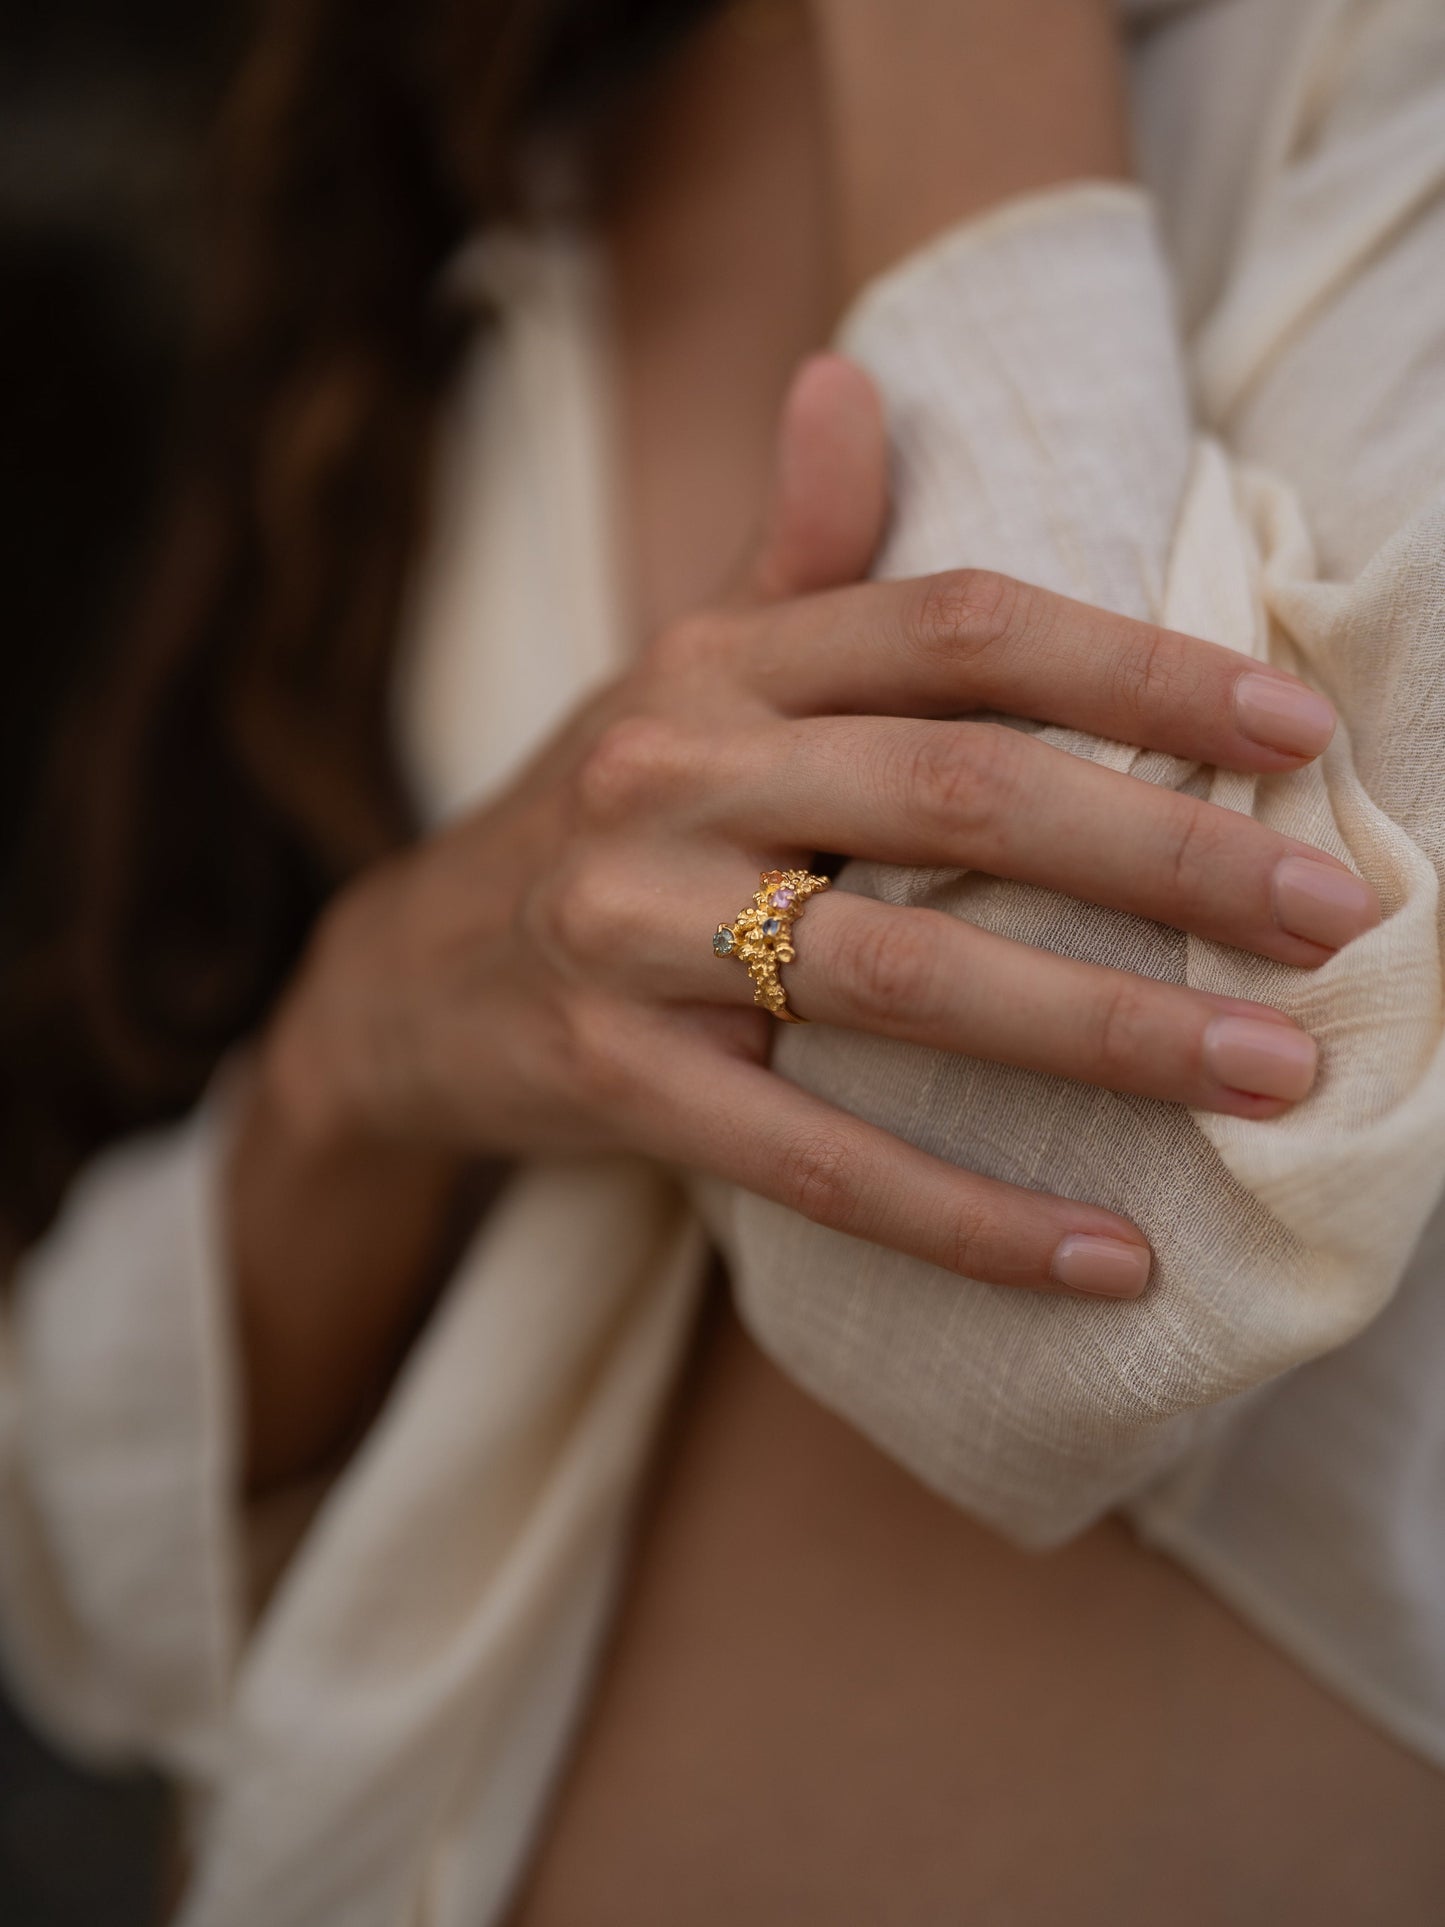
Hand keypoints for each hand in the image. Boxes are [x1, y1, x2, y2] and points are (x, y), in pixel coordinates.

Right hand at [263, 357, 1376, 1299]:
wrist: (400, 978)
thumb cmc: (601, 817)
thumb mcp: (679, 673)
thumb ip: (787, 548)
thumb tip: (850, 376)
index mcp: (722, 662)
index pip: (959, 626)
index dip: (1139, 669)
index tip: (1299, 731)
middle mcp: (672, 771)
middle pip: (959, 789)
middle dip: (1169, 855)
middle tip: (1334, 922)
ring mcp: (629, 927)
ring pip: (901, 971)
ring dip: (1107, 1032)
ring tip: (1270, 1077)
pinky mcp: (606, 1077)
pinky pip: (811, 1157)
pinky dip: (967, 1217)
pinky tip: (1108, 1260)